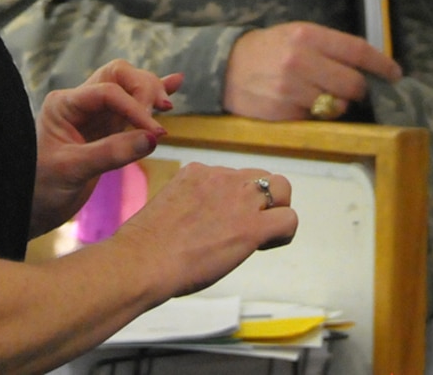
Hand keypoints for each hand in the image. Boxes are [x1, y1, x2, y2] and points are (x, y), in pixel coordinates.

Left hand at [29, 60, 179, 236]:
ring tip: (167, 106)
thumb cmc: (40, 189)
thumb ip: (110, 153)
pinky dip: (152, 97)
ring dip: (150, 91)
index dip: (135, 108)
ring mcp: (94, 115)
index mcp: (64, 104)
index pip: (108, 92)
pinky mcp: (107, 129)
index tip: (154, 133)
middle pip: (119, 76)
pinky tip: (176, 82)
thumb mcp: (72, 171)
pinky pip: (132, 107)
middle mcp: (79, 103)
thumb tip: (152, 138)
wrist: (30, 211)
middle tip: (161, 114)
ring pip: (129, 87)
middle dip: (144, 88)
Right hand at [114, 164, 297, 296]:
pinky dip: (284, 233)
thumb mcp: (169, 208)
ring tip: (260, 236)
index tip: (222, 222)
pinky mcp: (252, 226)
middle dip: (261, 201)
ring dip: (275, 211)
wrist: (143, 260)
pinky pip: (288, 219)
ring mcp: (239, 199)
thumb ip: (191, 205)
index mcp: (198, 172)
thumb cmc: (147, 247)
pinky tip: (265, 246)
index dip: (235, 201)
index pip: (233, 177)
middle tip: (244, 229)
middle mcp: (222, 178)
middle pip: (262, 177)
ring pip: (282, 189)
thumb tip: (202, 223)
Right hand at [223, 21, 403, 120]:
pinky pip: (316, 120)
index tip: (395, 74)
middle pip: (352, 83)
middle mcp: (300, 61)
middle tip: (354, 88)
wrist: (225, 68)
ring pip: (337, 106)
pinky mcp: (282, 113)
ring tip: (319, 94)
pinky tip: (300, 104)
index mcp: (307, 36)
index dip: (381, 64)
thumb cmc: (269, 49)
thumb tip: (368, 66)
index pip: (357, 50)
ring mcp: (290, 90)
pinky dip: (315, 115)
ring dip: (336, 104)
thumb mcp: (297, 34)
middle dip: (359, 89)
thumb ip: (330, 47)